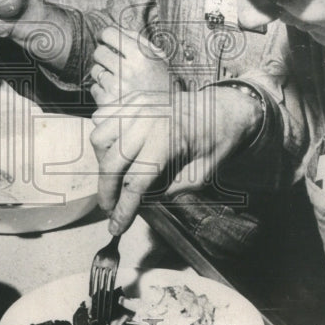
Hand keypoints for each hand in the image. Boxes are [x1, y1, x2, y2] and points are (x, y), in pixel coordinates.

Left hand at [90, 26, 175, 105]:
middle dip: (103, 54)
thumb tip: (114, 29)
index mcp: (140, 54)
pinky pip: (94, 88)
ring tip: (118, 80)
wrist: (168, 114)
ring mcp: (116, 87)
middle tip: (112, 61)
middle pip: (98, 52)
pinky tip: (116, 93)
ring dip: (103, 73)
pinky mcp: (107, 103)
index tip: (104, 39)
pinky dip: (102, 90)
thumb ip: (136, 39)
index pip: (108, 33)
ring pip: (95, 70)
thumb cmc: (162, 82)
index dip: (104, 35)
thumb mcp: (157, 56)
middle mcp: (127, 69)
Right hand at [91, 87, 262, 234]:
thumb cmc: (216, 141)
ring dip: (103, 162)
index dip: (123, 209)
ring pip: (100, 138)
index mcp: (169, 140)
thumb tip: (144, 200)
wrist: (224, 108)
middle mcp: (148, 119)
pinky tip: (119, 148)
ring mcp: (138, 105)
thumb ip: (171, 190)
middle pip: (111, 162)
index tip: (116, 227)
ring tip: (116, 174)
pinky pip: (103, 118)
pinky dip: (106, 136)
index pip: (135, 182)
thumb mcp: (202, 175)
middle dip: (106, 192)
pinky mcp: (133, 97)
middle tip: (110, 207)